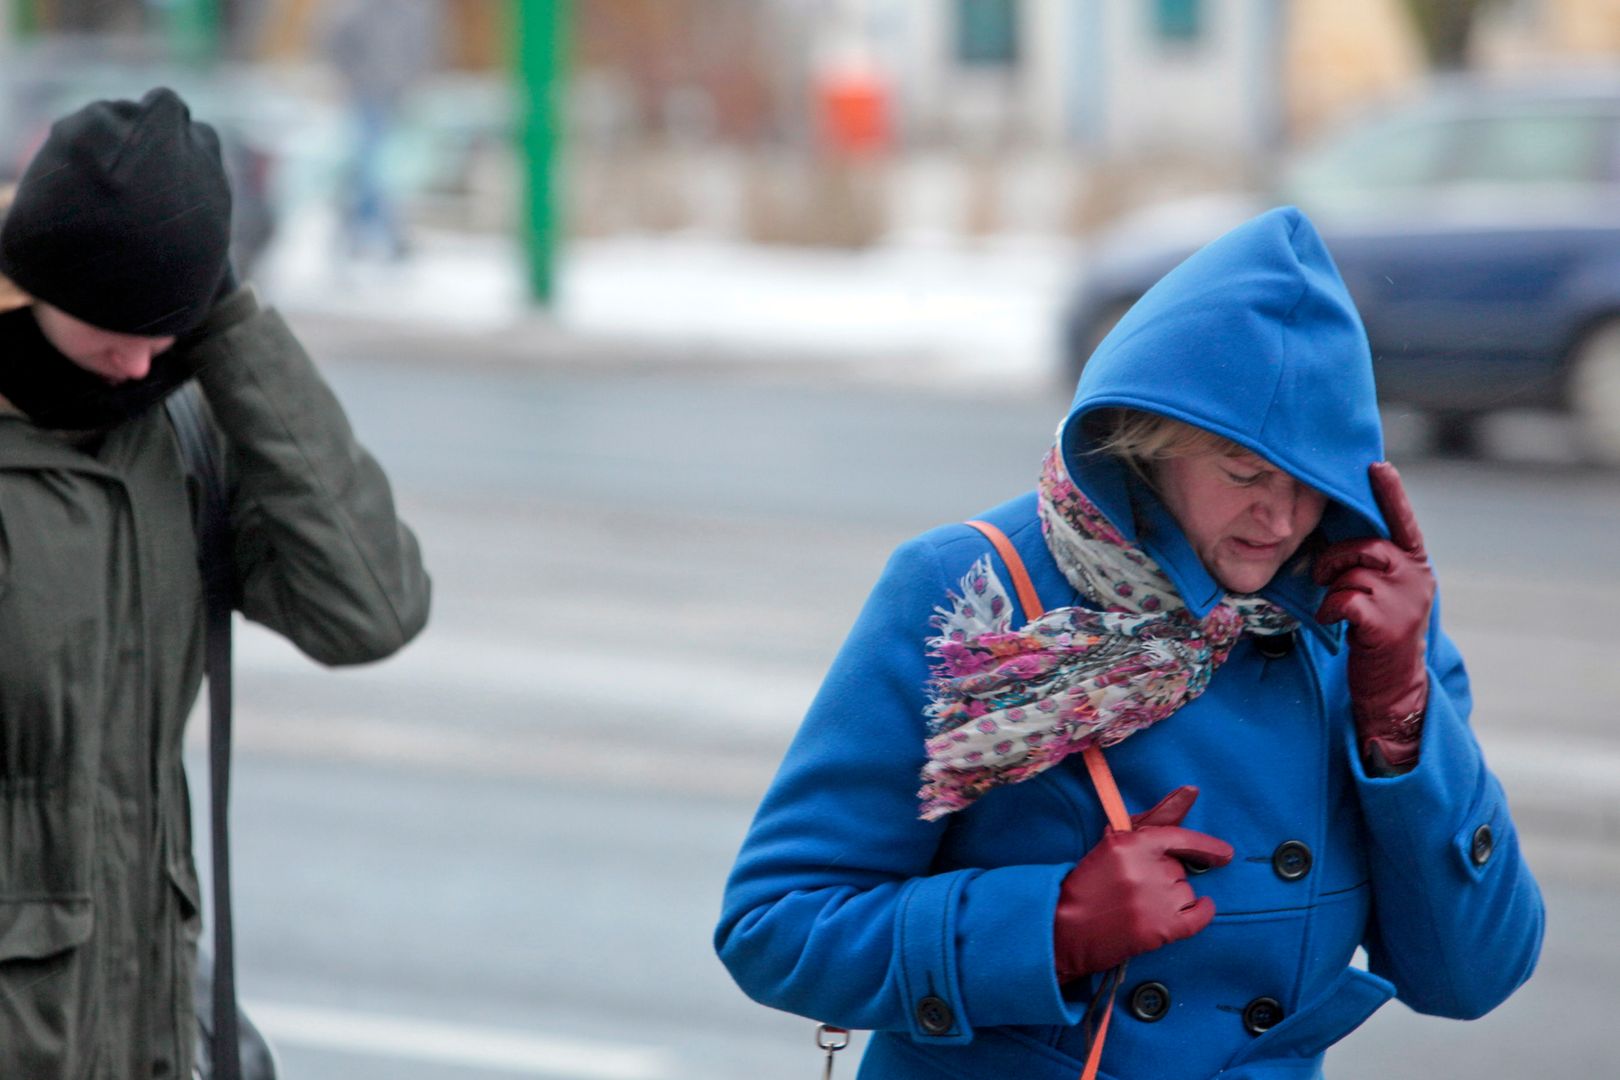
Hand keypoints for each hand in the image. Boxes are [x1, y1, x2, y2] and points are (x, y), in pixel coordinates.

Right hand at [1054, 787, 1231, 982]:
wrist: (1065, 928)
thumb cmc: (1089, 883)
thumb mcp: (1114, 845)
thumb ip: (1155, 818)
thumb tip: (1191, 790)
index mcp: (1129, 843)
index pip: (1179, 838)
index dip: (1206, 847)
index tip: (1226, 854)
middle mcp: (1145, 870)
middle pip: (1179, 870)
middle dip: (1164, 877)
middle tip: (1133, 889)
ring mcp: (1154, 901)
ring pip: (1187, 893)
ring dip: (1172, 899)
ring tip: (1140, 907)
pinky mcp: (1160, 929)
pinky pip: (1199, 917)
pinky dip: (1202, 914)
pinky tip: (1193, 912)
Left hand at [1313, 462, 1435, 770]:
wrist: (1393, 689)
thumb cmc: (1377, 636)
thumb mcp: (1385, 594)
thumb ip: (1374, 566)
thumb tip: (1342, 539)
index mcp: (1416, 566)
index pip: (1403, 522)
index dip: (1389, 493)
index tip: (1377, 465)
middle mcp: (1418, 578)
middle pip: (1366, 546)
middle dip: (1335, 558)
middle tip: (1321, 574)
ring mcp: (1406, 601)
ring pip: (1352, 573)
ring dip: (1333, 588)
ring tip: (1335, 607)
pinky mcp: (1388, 625)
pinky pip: (1344, 599)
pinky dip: (1330, 608)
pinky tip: (1334, 621)